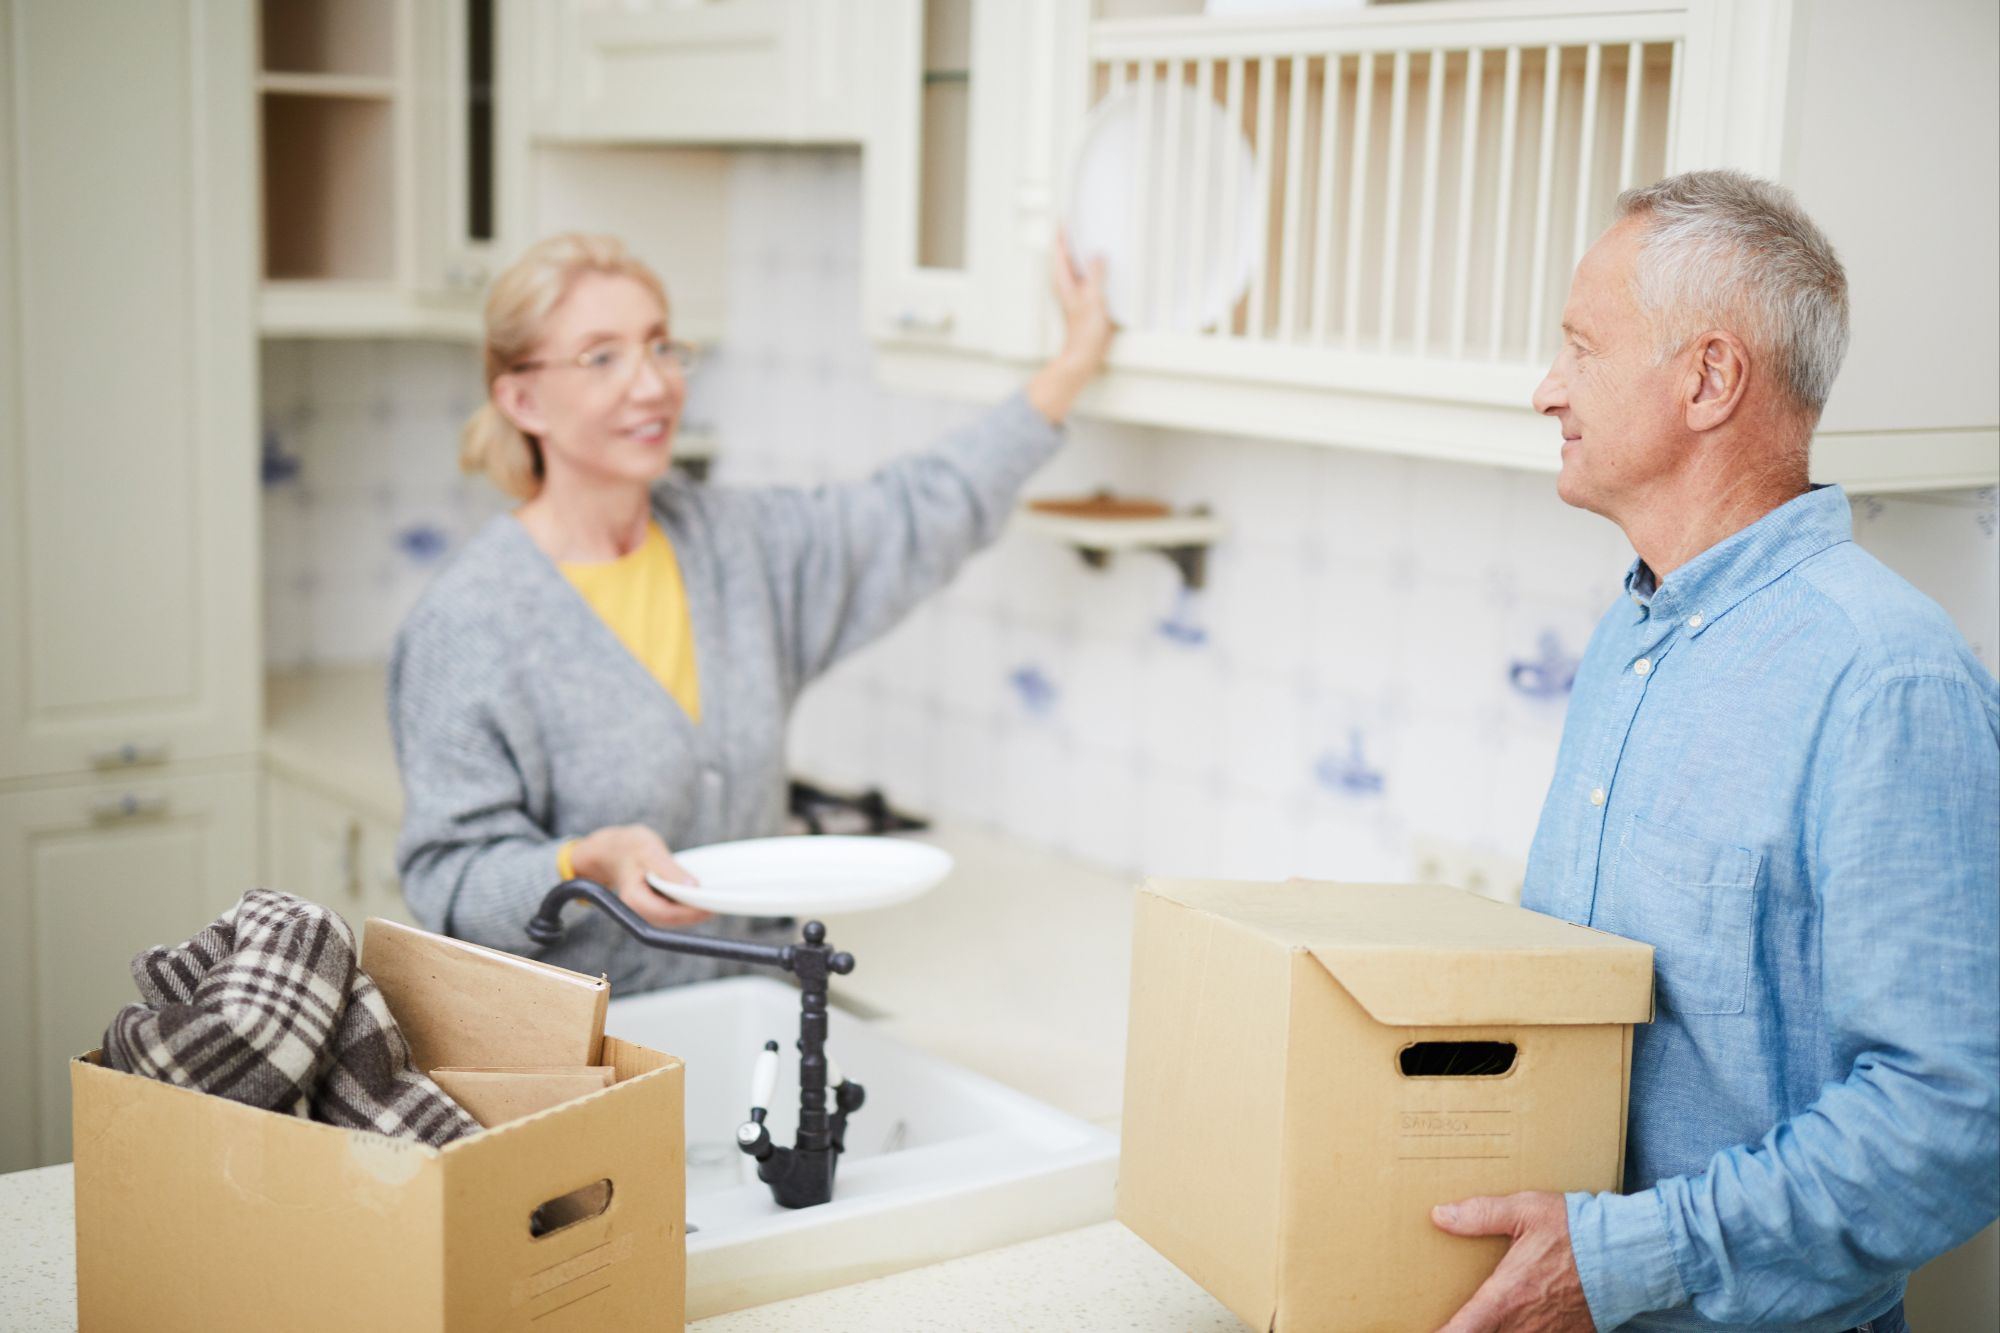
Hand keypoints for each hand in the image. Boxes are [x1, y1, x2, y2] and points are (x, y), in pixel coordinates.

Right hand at [569, 824, 713, 928]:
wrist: (613, 849)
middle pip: (673, 920)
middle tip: (722, 903)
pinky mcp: (655, 905)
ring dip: (695, 911)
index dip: (690, 913)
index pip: (666, 913)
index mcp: (634, 898)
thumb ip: (669, 869)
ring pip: (676, 918)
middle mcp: (640, 909)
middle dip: (697, 913)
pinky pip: (675, 911)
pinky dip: (689, 905)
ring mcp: (648, 909)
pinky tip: (703, 895)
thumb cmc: (630, 846)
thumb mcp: (649, 850)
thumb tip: (693, 886)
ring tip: (716, 898)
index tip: (711, 906)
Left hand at [1052, 229, 1113, 374]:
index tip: (1067, 214)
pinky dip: (1098, 266)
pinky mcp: (1088, 297)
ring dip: (1088, 251)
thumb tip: (1098, 254)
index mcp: (1063, 280)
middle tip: (1085, 218)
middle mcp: (1068, 283)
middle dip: (1076, 237)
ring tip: (1098, 234)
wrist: (1085, 354)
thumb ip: (1096, 274)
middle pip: (1070, 254)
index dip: (1063, 231)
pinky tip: (1109, 262)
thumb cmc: (1084, 332)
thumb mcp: (1093, 298)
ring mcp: (1078, 290)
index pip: (1060, 248)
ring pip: (1081, 264)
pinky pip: (1092, 275)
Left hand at [1431, 1192, 1593, 1332]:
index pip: (1464, 1329)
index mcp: (1507, 1295)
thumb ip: (1480, 1214)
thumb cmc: (1576, 1231)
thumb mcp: (1525, 1211)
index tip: (1428, 1331)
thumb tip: (1440, 1215)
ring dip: (1499, 1330)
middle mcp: (1524, 1323)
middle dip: (1473, 1329)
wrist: (1629, 1255)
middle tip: (1459, 1320)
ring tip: (1489, 1319)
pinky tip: (1522, 1320)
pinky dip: (1525, 1331)